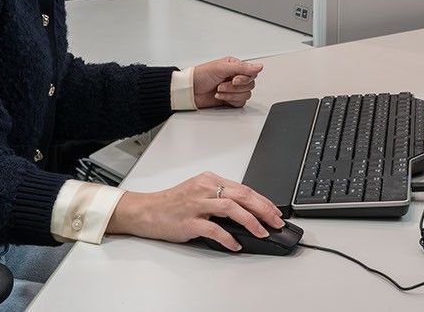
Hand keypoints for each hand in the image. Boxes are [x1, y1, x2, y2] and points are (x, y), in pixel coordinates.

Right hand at [107, 172, 284, 250]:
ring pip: (231, 208)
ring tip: (262, 232)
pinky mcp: (189, 221)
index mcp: (209, 180)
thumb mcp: (199, 193)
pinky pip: (214, 228)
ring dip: (251, 221)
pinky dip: (228, 237)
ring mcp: (196, 204)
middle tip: (277, 222)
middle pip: (242, 195)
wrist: (146, 210)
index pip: (243, 188)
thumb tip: (247, 213)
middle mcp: (204, 188)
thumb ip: (220, 198)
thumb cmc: (172, 204)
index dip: (263, 201)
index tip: (275, 212)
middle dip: (264, 209)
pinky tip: (235, 244)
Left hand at [192, 56, 262, 108]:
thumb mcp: (222, 68)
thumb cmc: (201, 76)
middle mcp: (236, 76)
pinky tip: (220, 97)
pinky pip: (240, 102)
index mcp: (235, 66)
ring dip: (231, 94)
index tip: (234, 79)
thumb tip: (259, 66)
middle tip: (222, 85)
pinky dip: (230, 100)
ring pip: (246, 94)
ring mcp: (233, 89)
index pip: (251, 73)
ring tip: (218, 90)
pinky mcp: (231, 99)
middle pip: (250, 84)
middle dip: (235, 87)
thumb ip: (242, 67)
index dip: (245, 78)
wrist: (190, 90)